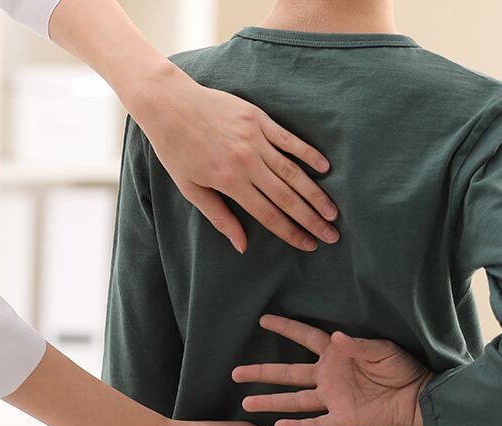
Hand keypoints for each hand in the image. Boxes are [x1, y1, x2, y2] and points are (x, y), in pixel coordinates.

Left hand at [134, 69, 340, 253]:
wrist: (168, 103)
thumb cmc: (175, 149)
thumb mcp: (190, 188)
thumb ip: (219, 217)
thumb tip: (241, 245)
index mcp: (229, 182)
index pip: (268, 214)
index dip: (291, 232)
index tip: (309, 245)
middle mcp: (246, 162)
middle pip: (287, 197)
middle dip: (311, 219)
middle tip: (332, 235)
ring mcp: (255, 138)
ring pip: (293, 171)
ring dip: (316, 193)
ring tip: (333, 211)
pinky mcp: (258, 119)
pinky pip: (289, 139)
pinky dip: (308, 154)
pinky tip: (325, 168)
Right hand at [232, 315, 434, 425]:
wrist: (418, 398)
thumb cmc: (403, 369)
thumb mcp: (381, 351)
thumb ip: (357, 345)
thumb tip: (335, 336)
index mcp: (336, 354)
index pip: (305, 337)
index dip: (285, 328)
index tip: (264, 320)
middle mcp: (328, 376)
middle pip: (288, 372)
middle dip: (262, 371)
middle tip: (237, 372)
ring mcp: (332, 398)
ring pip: (294, 400)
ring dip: (271, 401)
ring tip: (246, 402)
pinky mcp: (342, 419)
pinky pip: (316, 424)